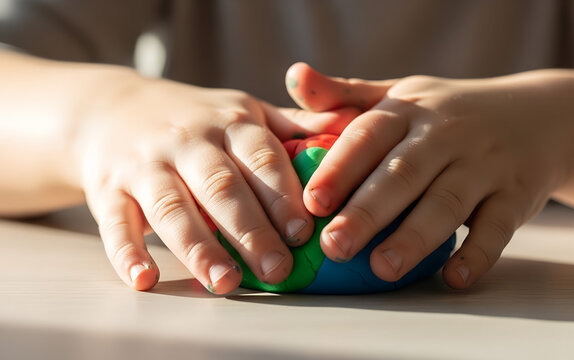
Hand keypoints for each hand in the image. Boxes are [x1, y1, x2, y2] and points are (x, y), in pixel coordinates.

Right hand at [74, 73, 358, 293]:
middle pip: (221, 186)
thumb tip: (351, 128)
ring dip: (198, 246)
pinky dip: (127, 252)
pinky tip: (144, 280)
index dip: (282, 194)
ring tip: (224, 282)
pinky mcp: (109, 189)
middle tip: (277, 269)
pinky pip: (116, 222)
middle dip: (250, 229)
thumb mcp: (244, 110)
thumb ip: (294, 122)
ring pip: (172, 207)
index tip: (305, 232)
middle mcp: (188, 140)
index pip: (261, 157)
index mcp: (230, 122)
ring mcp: (145, 164)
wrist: (113, 108)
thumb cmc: (196, 118)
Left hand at [286, 63, 569, 288]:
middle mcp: (446, 134)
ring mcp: (485, 164)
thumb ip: (345, 95)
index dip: (339, 168)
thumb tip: (293, 77)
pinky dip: (478, 253)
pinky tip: (454, 278)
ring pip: (447, 203)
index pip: (368, 136)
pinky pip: (498, 227)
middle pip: (403, 175)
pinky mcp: (517, 194)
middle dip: (367, 212)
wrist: (538, 115)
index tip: (311, 202)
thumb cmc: (448, 113)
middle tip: (333, 246)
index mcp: (408, 110)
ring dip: (415, 237)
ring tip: (382, 269)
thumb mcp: (399, 95)